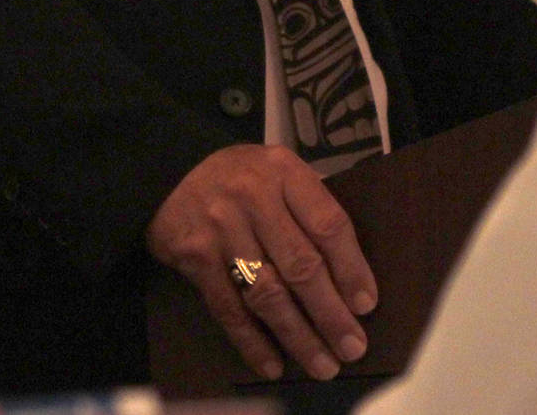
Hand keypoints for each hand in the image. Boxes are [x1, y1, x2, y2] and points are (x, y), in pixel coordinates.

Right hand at [145, 144, 377, 381]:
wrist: (170, 171)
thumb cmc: (240, 177)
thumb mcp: (279, 172)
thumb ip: (310, 208)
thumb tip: (351, 275)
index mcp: (284, 172)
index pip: (327, 224)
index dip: (351, 269)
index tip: (366, 305)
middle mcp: (254, 197)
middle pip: (300, 265)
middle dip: (330, 313)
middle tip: (352, 347)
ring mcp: (221, 228)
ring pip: (267, 292)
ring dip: (297, 335)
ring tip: (322, 365)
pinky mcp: (195, 256)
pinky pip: (229, 307)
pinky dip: (252, 341)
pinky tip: (273, 364)